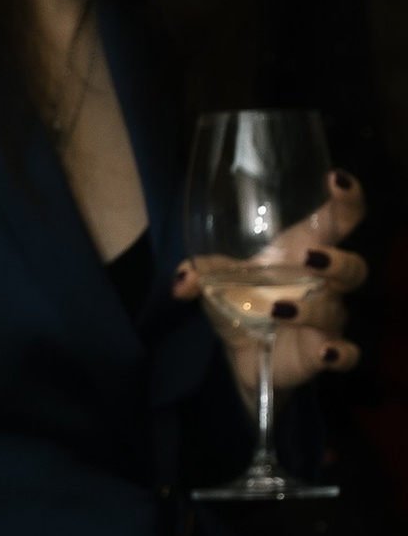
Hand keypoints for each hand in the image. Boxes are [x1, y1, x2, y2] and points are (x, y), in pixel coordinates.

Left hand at [176, 172, 366, 396]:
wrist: (243, 354)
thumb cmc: (242, 303)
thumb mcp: (218, 282)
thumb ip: (199, 273)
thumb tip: (182, 279)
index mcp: (302, 254)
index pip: (340, 221)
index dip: (348, 201)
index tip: (337, 180)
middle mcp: (323, 285)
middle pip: (353, 267)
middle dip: (338, 261)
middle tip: (311, 257)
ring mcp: (326, 319)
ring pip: (336, 309)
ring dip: (313, 309)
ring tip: (279, 310)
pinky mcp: (321, 352)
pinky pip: (346, 354)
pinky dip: (339, 353)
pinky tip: (325, 351)